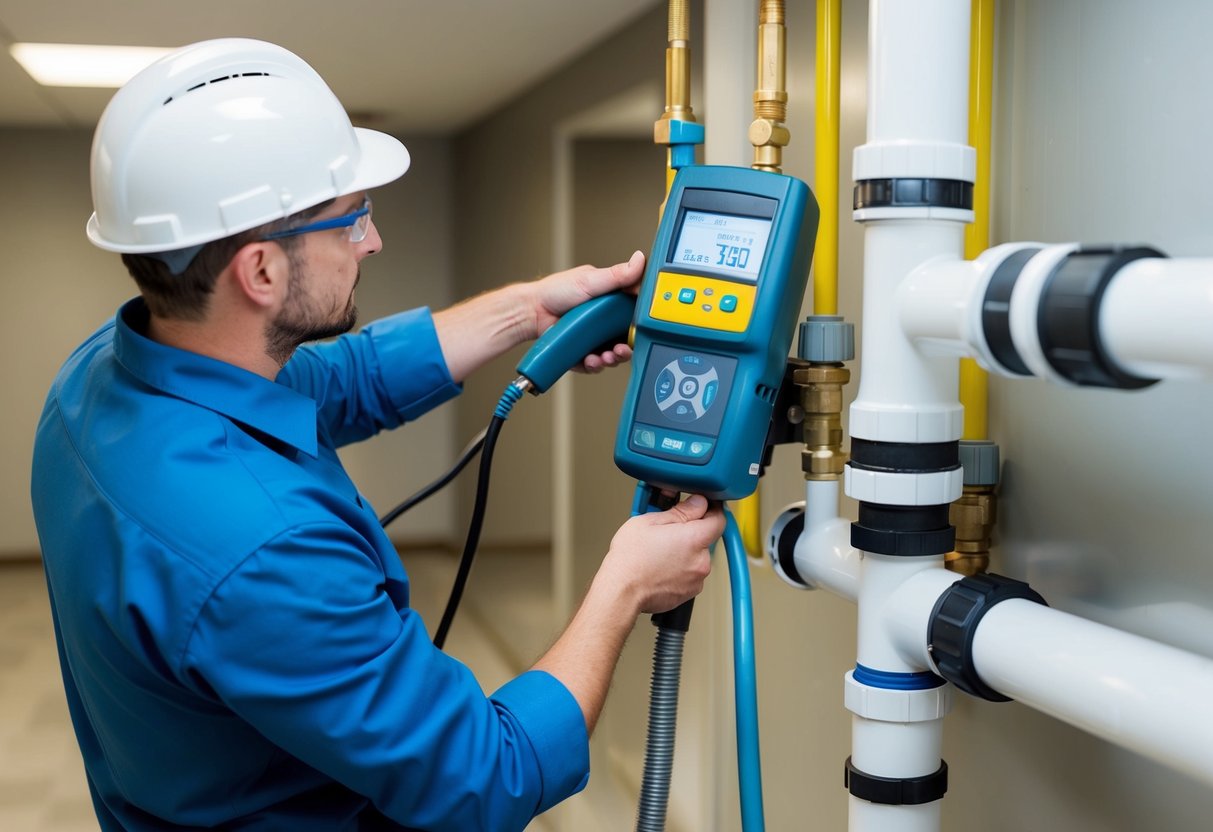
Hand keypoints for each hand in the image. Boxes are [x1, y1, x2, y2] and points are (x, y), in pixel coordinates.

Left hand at [525, 251, 645, 371]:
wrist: (532, 312)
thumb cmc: (556, 291)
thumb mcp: (591, 279)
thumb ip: (618, 274)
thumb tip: (640, 260)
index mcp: (611, 302)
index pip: (633, 315)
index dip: (639, 325)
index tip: (639, 330)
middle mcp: (604, 321)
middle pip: (625, 339)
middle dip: (626, 348)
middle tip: (622, 349)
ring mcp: (594, 338)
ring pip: (612, 354)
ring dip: (612, 358)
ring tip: (605, 356)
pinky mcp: (583, 352)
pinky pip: (595, 364)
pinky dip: (595, 365)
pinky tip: (591, 359)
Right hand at [595, 495, 722, 615]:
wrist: (620, 591)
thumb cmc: (630, 558)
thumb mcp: (651, 521)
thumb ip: (681, 511)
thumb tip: (698, 503)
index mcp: (694, 539)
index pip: (719, 519)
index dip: (711, 511)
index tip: (701, 508)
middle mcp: (701, 561)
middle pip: (706, 539)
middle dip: (690, 533)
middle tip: (668, 530)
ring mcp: (696, 579)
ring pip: (697, 557)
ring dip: (685, 552)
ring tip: (660, 550)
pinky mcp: (688, 593)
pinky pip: (690, 574)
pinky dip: (680, 569)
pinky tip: (661, 565)